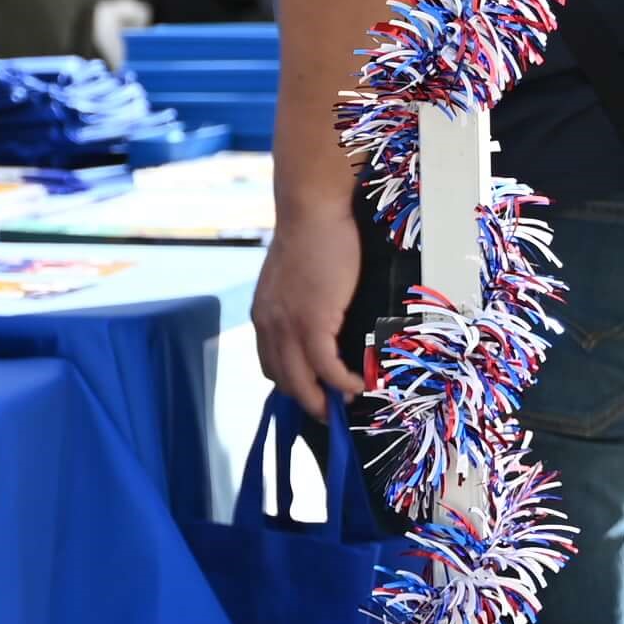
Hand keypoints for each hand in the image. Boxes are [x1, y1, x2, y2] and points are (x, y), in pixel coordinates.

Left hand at [252, 186, 365, 418]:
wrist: (312, 211)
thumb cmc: (313, 237)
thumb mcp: (295, 280)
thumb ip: (300, 306)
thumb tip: (324, 325)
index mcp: (263, 316)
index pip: (270, 365)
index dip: (292, 385)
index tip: (314, 394)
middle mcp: (268, 326)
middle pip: (283, 381)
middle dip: (308, 402)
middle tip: (333, 412)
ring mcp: (287, 326)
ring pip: (302, 382)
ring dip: (325, 401)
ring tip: (348, 404)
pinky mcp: (311, 322)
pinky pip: (326, 368)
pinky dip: (343, 382)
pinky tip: (359, 385)